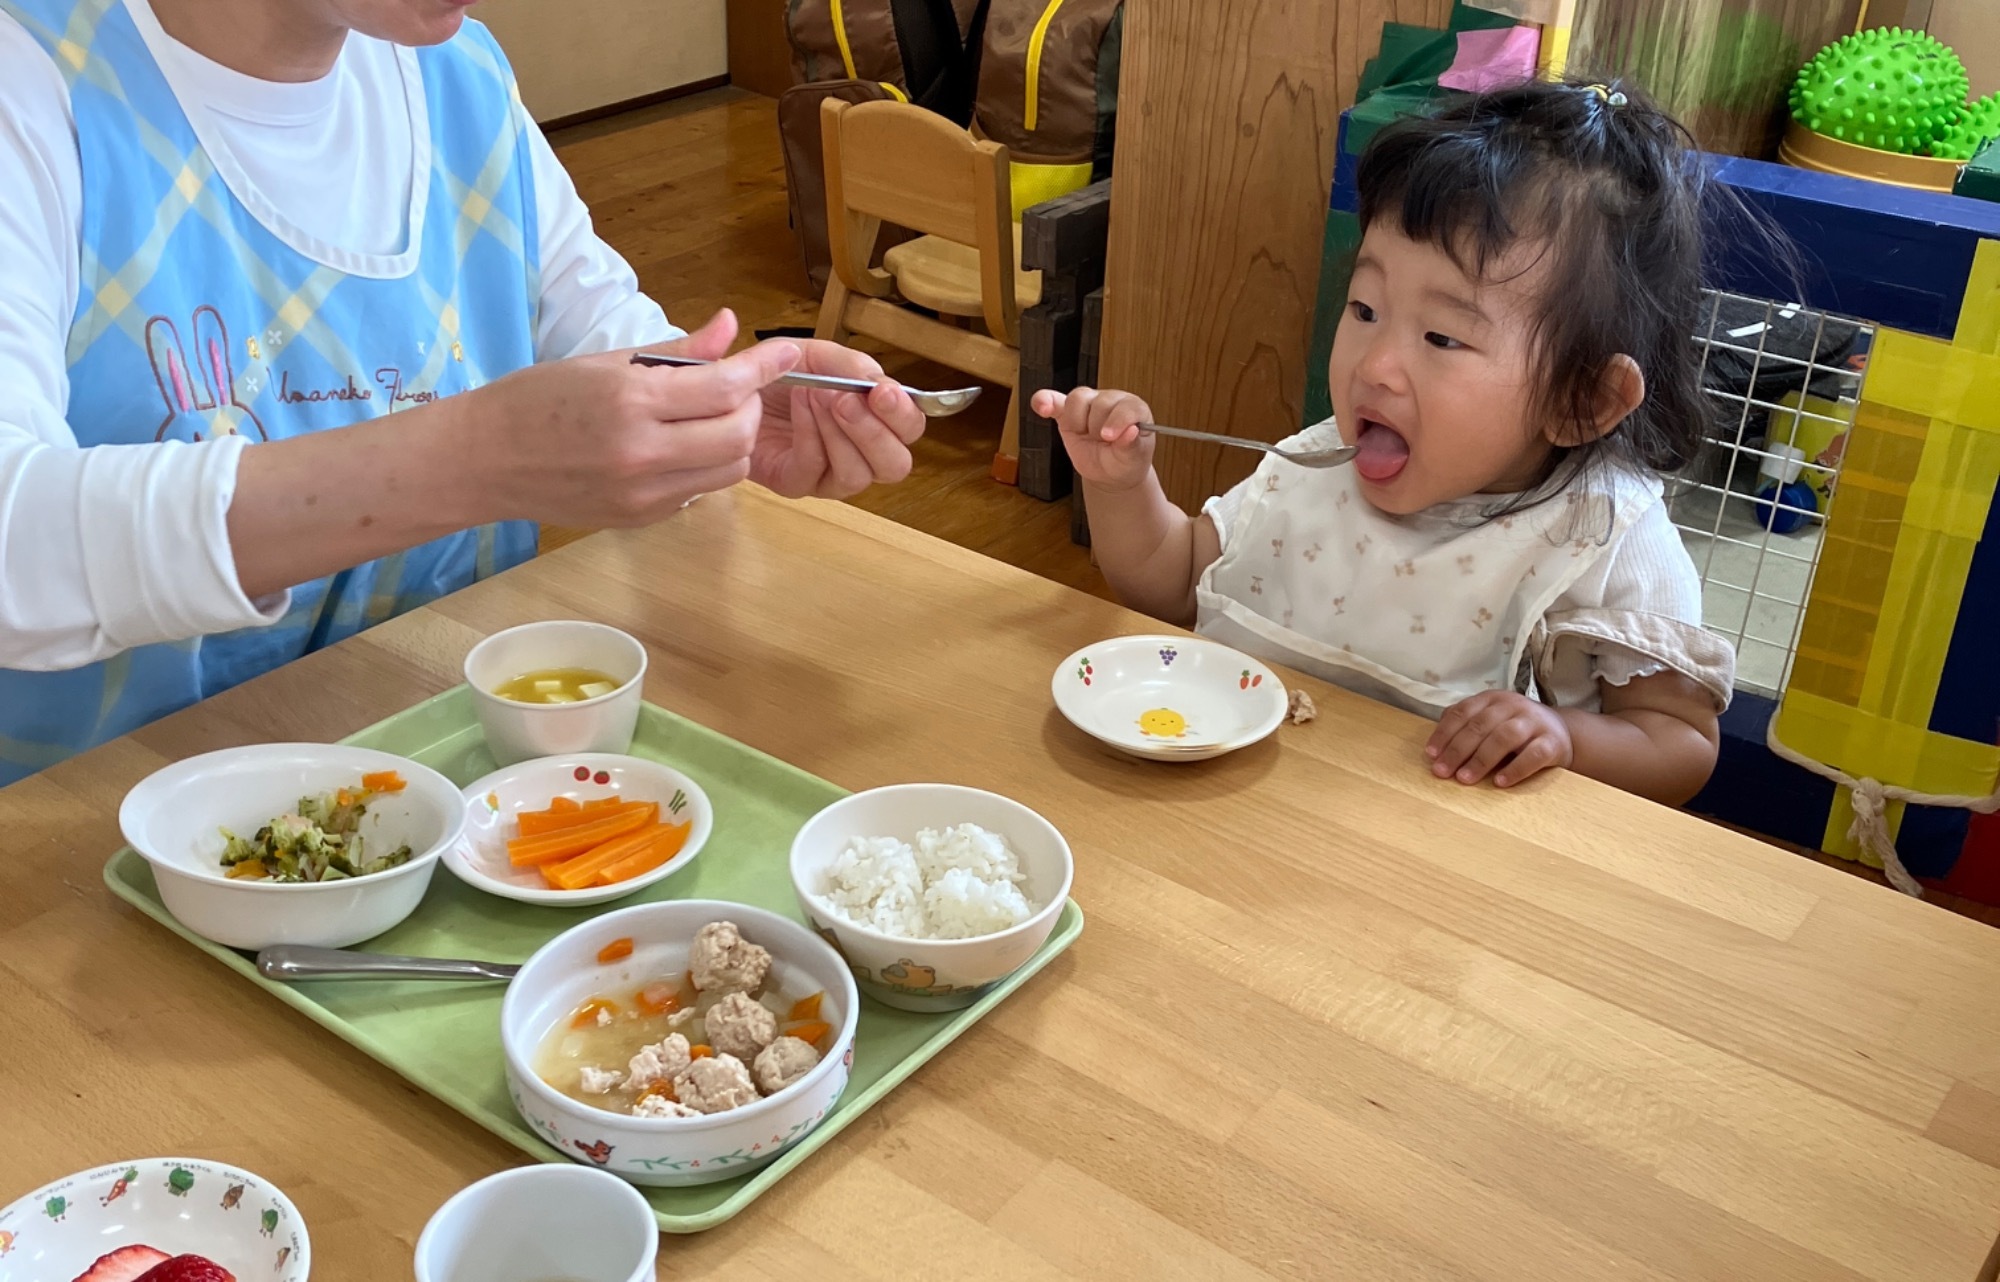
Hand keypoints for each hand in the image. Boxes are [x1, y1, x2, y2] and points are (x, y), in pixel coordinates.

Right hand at [463, 310, 797, 527]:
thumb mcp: (606, 360)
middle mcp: (642, 452)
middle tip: (734, 388)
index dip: (765, 366)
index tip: (787, 350)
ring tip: (707, 416)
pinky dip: (707, 464)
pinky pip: (700, 490)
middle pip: (739, 433)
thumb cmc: (538, 399)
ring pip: (730, 468)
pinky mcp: (642, 518)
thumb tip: (731, 327)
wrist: (485, 459)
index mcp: (631, 401)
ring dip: (735, 438)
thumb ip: (677, 351)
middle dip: (750, 406)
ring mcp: (644, 493)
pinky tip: (679, 445)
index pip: (724, 386)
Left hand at [748, 339, 924, 498]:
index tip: (883, 392)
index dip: (903, 414)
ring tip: (816, 394)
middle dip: (874, 432)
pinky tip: (799, 405)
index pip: (910, 430)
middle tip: (846, 400)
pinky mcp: (795, 483)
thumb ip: (853, 366)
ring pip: (856, 474)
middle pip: (895, 465)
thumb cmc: (782, 372)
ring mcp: (829, 475)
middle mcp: (861, 455)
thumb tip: (881, 382)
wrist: (733, 383)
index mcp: (877, 420)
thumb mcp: (820, 356)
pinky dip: (809, 434)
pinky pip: (814, 469)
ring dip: (838, 432)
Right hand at [1033, 387, 1156, 491]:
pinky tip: (1042, 408)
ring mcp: (1089, 404)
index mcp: (1134, 409)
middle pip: (1099, 403)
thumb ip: (1131, 445)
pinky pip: (1053, 400)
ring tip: (1085, 436)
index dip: (1117, 421)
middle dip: (1097, 428)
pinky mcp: (1067, 413)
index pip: (1126, 406)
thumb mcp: (1132, 459)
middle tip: (1102, 443)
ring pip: (1077, 399)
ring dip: (1078, 422)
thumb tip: (1131, 431)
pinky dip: (1044, 401)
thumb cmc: (1125, 462)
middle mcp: (1112, 400)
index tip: (1109, 438)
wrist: (1109, 472)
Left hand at [1427, 691, 1573, 788]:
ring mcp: (1534, 722)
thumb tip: (1435, 747)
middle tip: (1442, 771)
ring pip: (1504, 738)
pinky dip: (1515, 769)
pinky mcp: (1552, 742)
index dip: (1444, 733)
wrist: (1562, 732)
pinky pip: (1533, 756)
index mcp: (1492, 699)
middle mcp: (1513, 705)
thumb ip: (1465, 725)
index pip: (1463, 712)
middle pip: (1480, 726)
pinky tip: (1499, 782)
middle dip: (1457, 750)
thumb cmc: (1516, 729)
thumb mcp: (1491, 719)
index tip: (1431, 754)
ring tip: (1464, 778)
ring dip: (1481, 760)